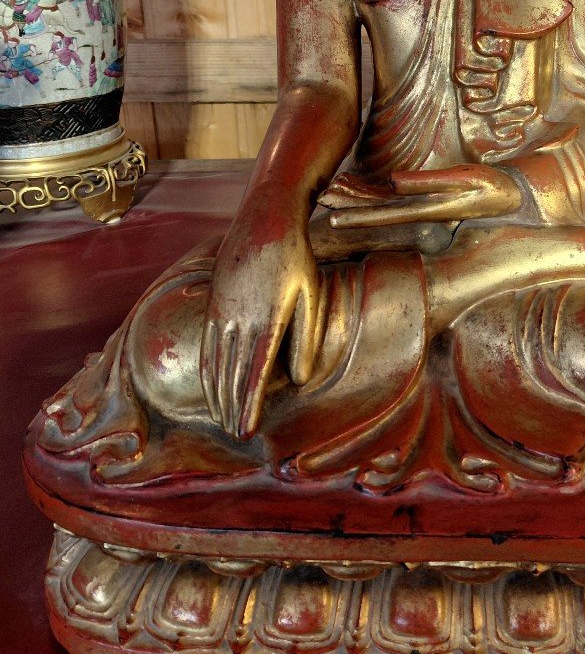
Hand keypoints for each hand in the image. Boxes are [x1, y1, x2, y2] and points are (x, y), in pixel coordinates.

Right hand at [199, 227, 317, 439]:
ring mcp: (221, 308)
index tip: (247, 432)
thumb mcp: (310, 293)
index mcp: (267, 318)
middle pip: (231, 373)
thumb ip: (306, 337)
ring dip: (216, 395)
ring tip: (221, 419)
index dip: (249, 406)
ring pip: (215, 361)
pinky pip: (206, 343)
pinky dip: (206, 369)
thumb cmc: (297, 256)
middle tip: (234, 436)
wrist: (264, 217)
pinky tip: (208, 386)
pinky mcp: (213, 300)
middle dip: (231, 408)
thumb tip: (301, 381)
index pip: (255, 374)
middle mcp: (238, 317)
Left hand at [326, 165, 521, 228]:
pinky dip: (374, 196)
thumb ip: (429, 182)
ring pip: (385, 207)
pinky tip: (358, 191)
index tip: (332, 219)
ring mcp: (426, 209)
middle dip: (349, 209)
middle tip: (321, 204)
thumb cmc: (494, 186)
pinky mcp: (431, 202)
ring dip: (358, 202)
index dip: (357, 216)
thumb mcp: (465, 180)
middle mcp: (423, 213)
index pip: (385, 215)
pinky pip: (397, 201)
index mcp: (429, 211)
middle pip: (379, 213)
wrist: (516, 198)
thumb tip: (393, 182)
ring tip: (330, 195)